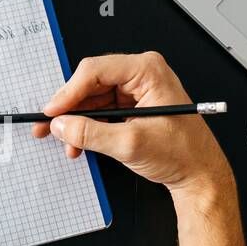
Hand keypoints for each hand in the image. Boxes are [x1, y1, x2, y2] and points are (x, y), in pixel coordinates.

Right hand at [35, 52, 233, 208]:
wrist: (199, 174)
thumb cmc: (182, 153)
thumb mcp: (130, 144)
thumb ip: (91, 133)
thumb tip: (61, 124)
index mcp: (147, 71)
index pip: (95, 71)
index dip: (68, 93)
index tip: (51, 112)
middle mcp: (141, 75)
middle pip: (90, 84)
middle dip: (69, 109)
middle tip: (47, 126)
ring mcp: (136, 91)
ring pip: (92, 100)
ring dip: (76, 122)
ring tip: (65, 143)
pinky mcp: (132, 107)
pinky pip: (101, 112)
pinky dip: (87, 128)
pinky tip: (78, 143)